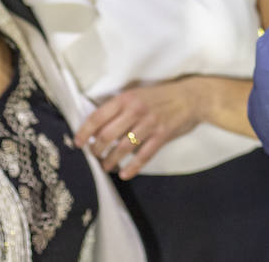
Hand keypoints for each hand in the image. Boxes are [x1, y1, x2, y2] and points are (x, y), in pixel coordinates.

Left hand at [75, 77, 212, 178]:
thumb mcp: (137, 94)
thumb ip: (119, 108)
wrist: (192, 97)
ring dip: (111, 160)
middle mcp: (136, 111)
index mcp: (126, 98)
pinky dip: (132, 167)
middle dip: (96, 149)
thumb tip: (98, 127)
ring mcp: (150, 124)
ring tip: (105, 166)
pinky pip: (144, 155)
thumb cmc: (161, 96)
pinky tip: (125, 173)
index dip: (85, 132)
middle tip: (93, 155)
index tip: (77, 143)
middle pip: (107, 135)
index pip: (98, 117)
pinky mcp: (162, 135)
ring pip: (123, 147)